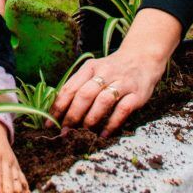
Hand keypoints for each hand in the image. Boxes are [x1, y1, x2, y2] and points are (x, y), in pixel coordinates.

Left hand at [47, 10, 179, 137]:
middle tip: (65, 131)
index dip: (58, 107)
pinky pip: (122, 110)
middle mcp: (105, 73)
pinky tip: (104, 134)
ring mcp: (122, 82)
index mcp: (90, 67)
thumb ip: (79, 86)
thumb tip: (59, 111)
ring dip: (91, 119)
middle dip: (72, 115)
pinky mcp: (137, 93)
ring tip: (83, 132)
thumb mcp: (94, 70)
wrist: (142, 58)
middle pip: (84, 94)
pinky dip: (112, 123)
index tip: (50, 122)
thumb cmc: (112, 69)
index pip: (70, 88)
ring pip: (103, 101)